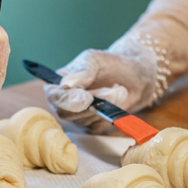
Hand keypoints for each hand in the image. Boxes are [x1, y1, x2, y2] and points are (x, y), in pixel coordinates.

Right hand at [44, 36, 159, 131]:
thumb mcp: (94, 60)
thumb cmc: (110, 63)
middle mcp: (65, 102)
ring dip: (104, 106)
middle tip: (112, 90)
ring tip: (119, 89)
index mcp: (58, 84)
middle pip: (66, 113)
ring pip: (83, 121)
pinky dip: (109, 115)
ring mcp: (77, 116)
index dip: (68, 100)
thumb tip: (66, 85)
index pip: (54, 97)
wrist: (133, 75)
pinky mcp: (92, 125)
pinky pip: (96, 127)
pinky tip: (118, 100)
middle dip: (92, 103)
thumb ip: (80, 72)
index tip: (87, 98)